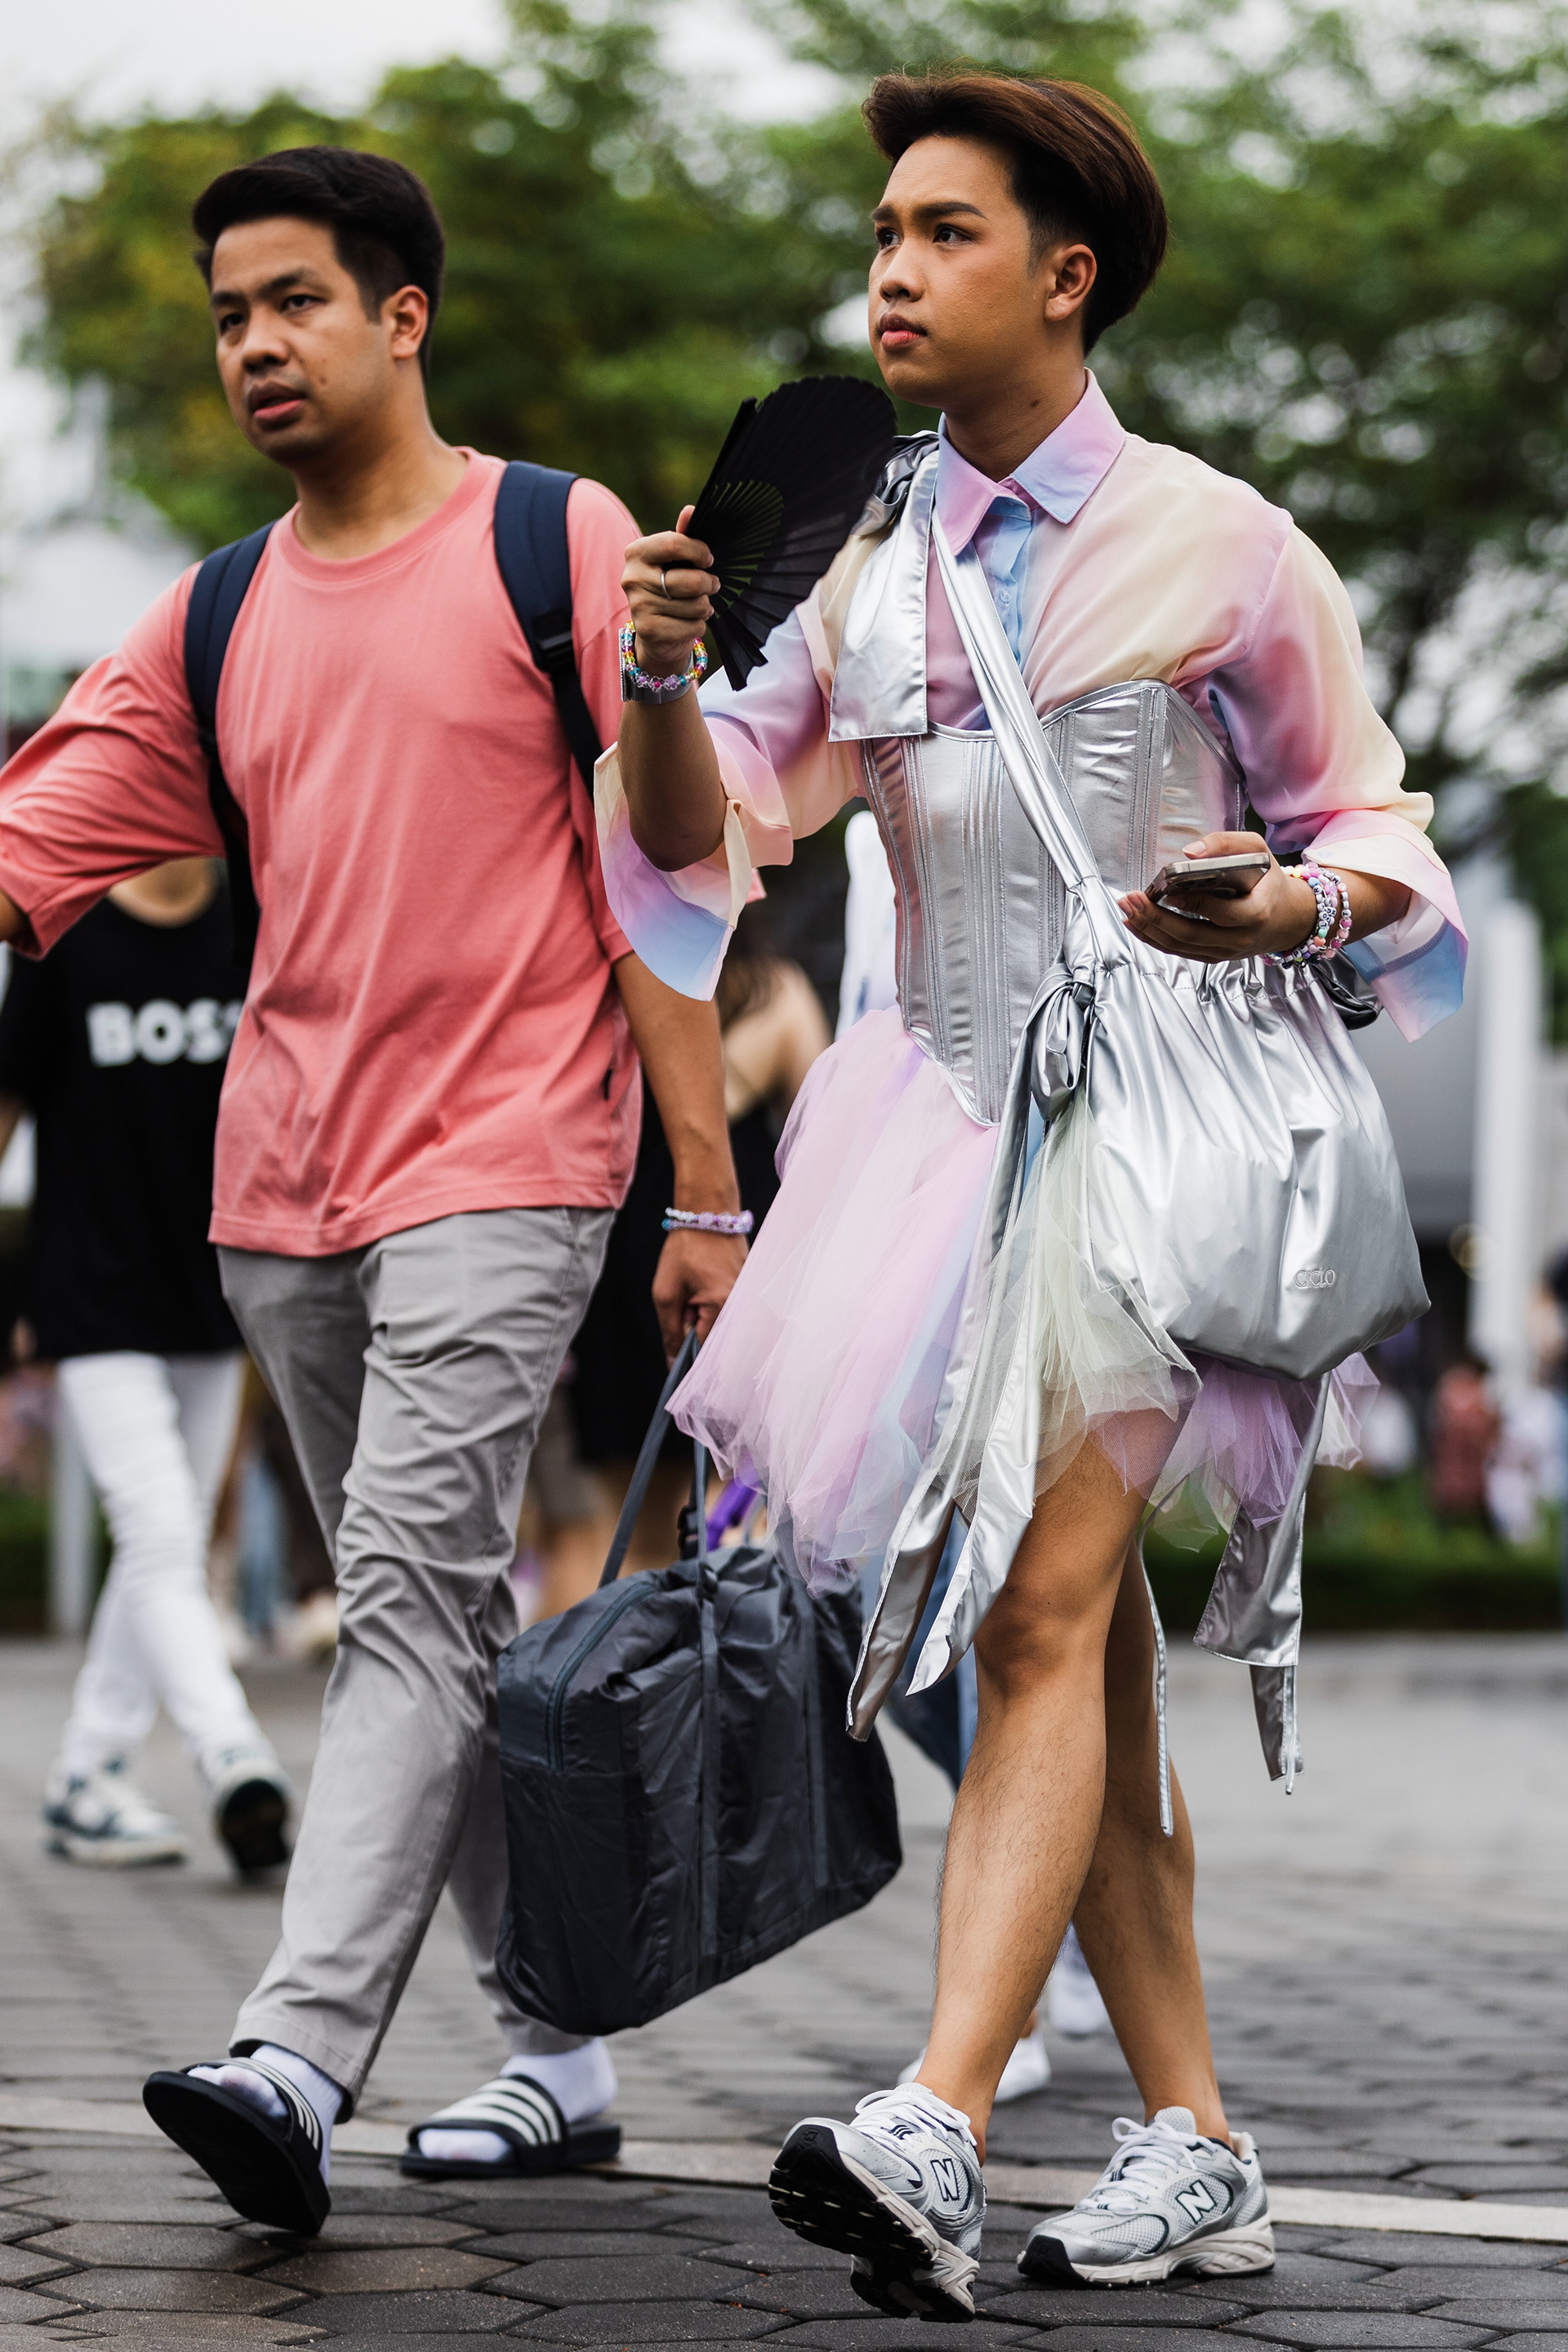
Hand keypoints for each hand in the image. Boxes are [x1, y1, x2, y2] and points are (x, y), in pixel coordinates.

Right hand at [623, 505, 719, 679]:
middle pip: (690, 581)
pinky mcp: (649, 630)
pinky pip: (692, 626)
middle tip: (712, 584)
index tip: (708, 559)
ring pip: (695, 606)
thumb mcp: (674, 559)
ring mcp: (638, 606)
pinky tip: (688, 622)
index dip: (699, 552)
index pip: (674, 543)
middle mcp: (632, 578)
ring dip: (704, 607)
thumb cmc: (668, 585)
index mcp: (636, 552)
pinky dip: (698, 625)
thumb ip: (683, 536)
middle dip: (709, 584)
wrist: (654, 631)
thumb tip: (691, 509)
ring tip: (697, 605)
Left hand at [651, 1227, 746, 1358]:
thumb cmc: (685, 1248)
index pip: (706, 1347)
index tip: (676, 1349)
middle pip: (715, 1336)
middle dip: (695, 1329)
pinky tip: (705, 1283)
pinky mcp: (749, 1288)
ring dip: (704, 1315)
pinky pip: (729, 1308)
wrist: (708, 1213)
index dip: (687, 1351)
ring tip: (695, 1289)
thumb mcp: (666, 1291)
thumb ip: (669, 1330)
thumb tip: (673, 1362)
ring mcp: (749, 1295)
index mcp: (723, 1304)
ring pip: (721, 1322)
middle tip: (684, 1305)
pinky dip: (713, 1304)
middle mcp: (742, 1303)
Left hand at [1117, 833, 1318, 963]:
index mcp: (1257, 913)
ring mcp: (1225, 952)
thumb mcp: (1258, 851)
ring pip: (1181, 947)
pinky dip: (1154, 939)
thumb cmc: (1269, 881)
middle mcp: (1240, 938)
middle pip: (1192, 934)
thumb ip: (1227, 844)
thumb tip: (1190, 852)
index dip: (1194, 905)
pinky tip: (1136, 924)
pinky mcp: (1213, 957)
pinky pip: (1180, 951)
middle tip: (1132, 899)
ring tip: (1127, 909)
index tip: (1168, 892)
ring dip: (1149, 929)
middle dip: (1156, 918)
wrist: (1287, 918)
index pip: (1222, 913)